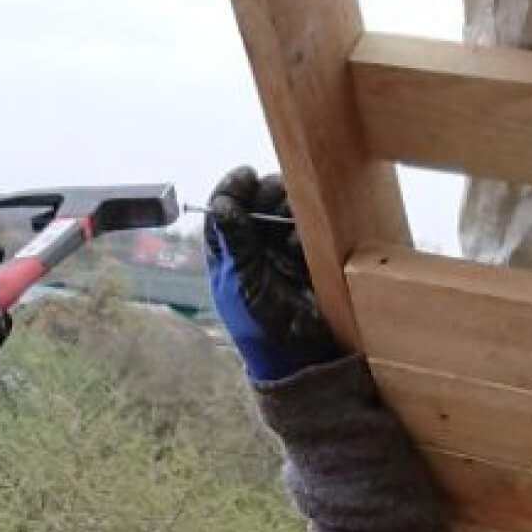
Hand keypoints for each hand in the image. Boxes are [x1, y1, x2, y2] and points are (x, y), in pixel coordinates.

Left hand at [204, 167, 340, 382]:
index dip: (234, 186)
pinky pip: (308, 225)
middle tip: (275, 201)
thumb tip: (222, 202)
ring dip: (288, 211)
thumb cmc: (258, 323)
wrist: (297, 355)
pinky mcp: (309, 253)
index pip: (226, 204)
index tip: (246, 176)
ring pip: (286, 206)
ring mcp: (282, 246)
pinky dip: (305, 228)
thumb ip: (233, 240)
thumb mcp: (238, 282)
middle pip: (259, 197)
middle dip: (267, 194)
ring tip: (289, 236)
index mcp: (229, 249)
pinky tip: (302, 248)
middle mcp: (254, 242)